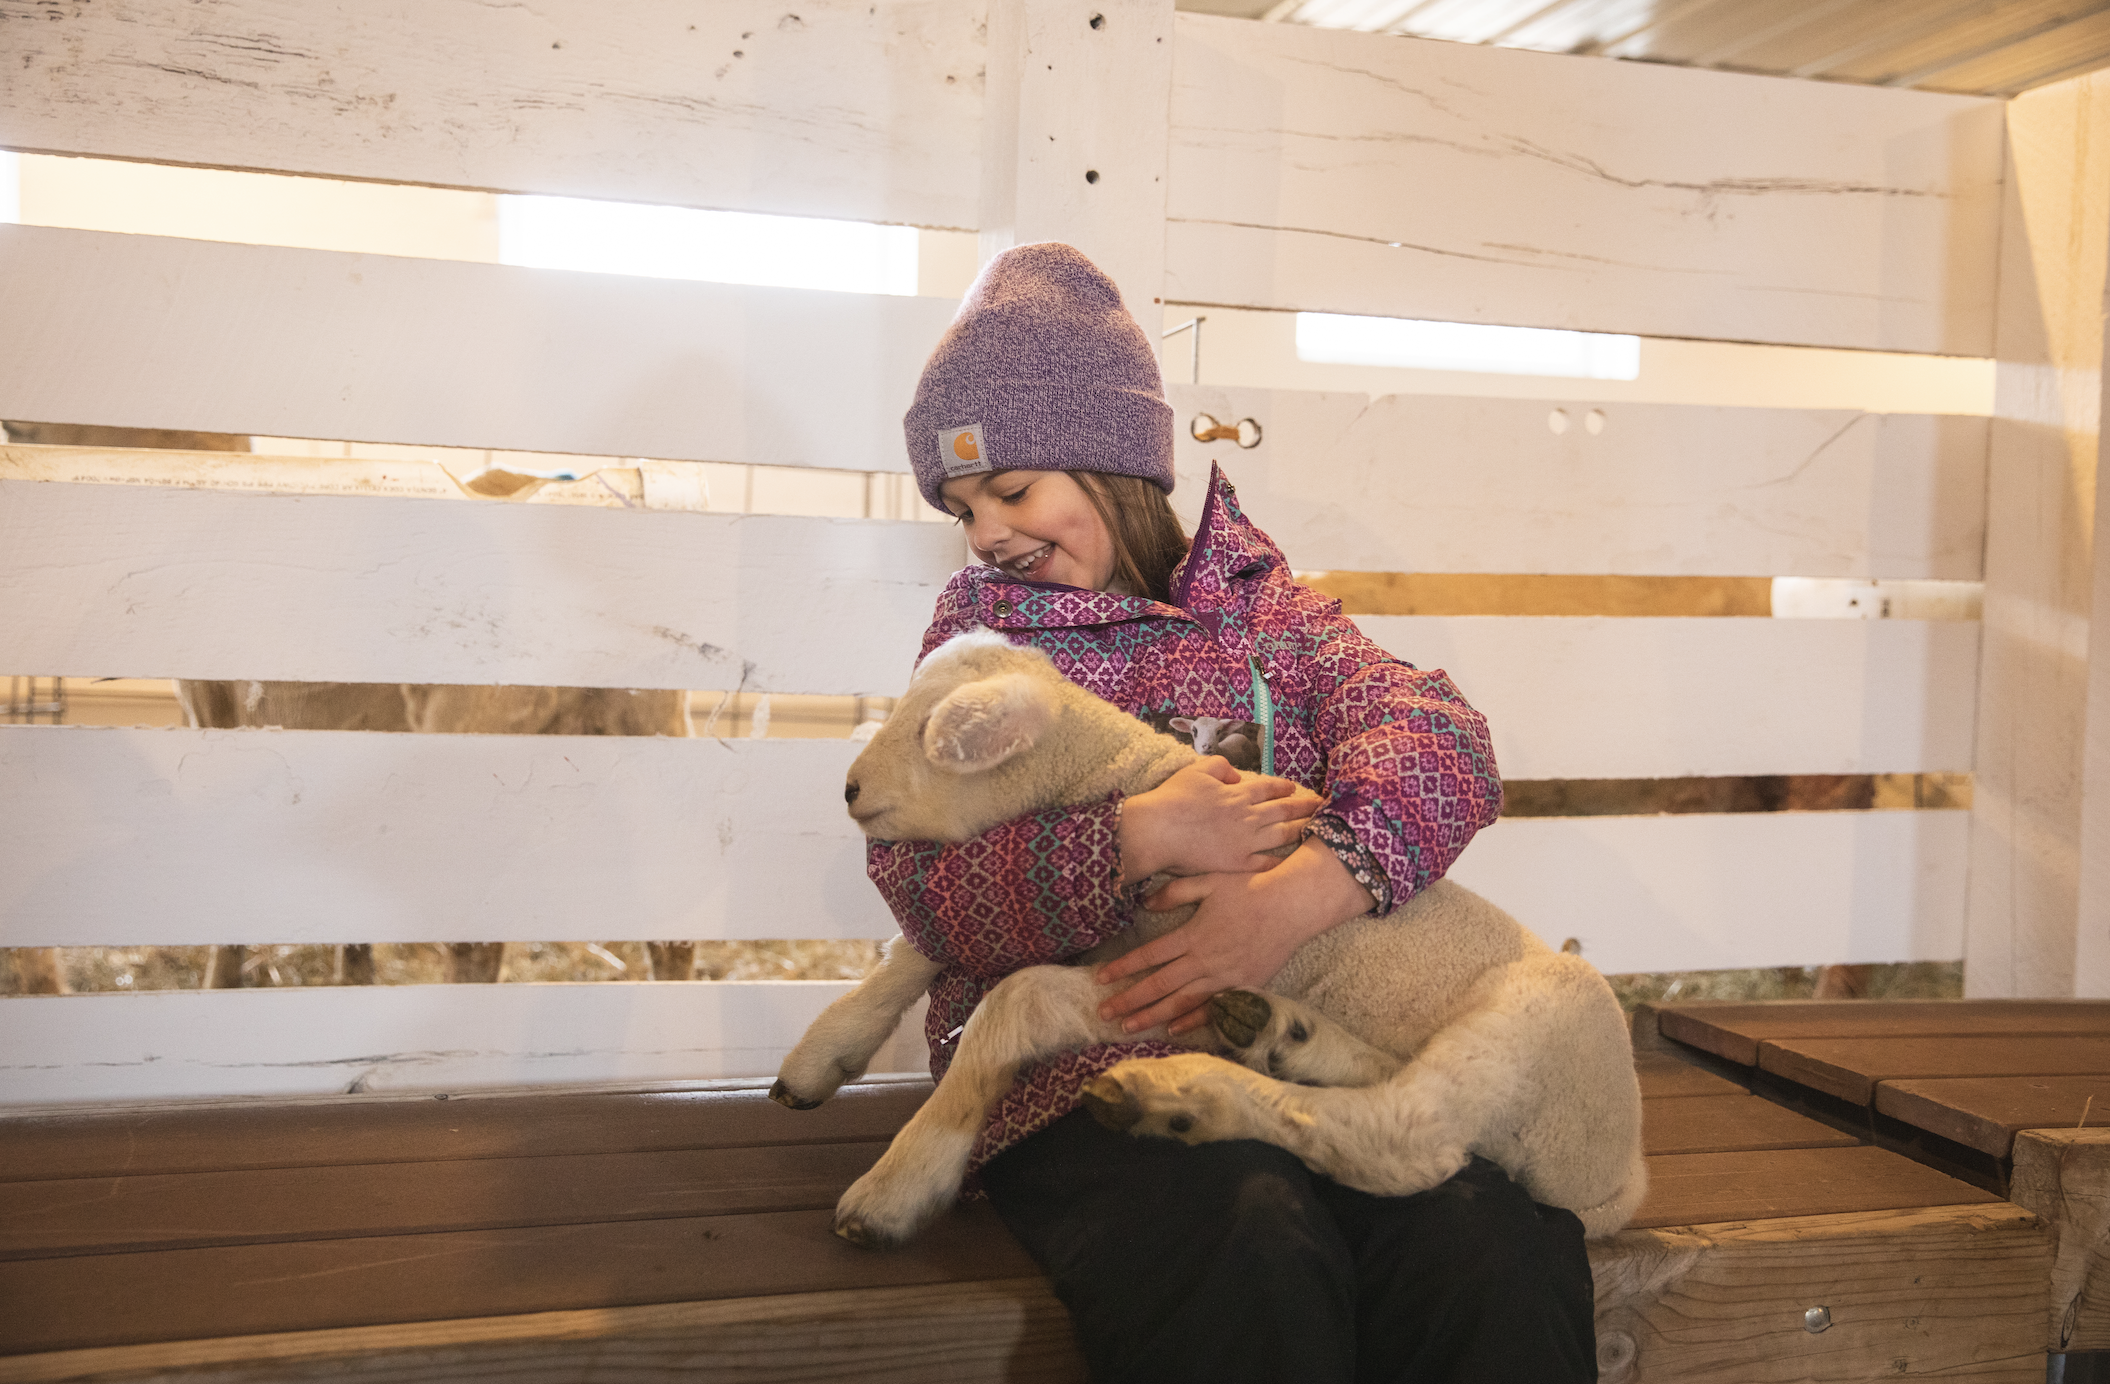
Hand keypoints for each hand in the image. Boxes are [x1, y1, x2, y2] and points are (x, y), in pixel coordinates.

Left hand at [1096, 842, 1376, 1034]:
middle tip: (1104, 1013)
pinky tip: (1173, 1029)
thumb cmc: (1251, 888)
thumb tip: (1145, 903)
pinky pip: (1213, 1008)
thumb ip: (1175, 892)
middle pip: (1160, 985)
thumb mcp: (1209, 881)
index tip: (1101, 978)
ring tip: (1128, 1026)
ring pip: (1182, 1002)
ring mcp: (1226, 977)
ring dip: (1153, 1016)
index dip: (1123, 967)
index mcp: (1194, 934)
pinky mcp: (1245, 985)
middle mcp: (1206, 960)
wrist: (1295, 905)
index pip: (1150, 955)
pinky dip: (1192, 1020)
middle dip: (1129, 1000)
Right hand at [1119, 758, 1321, 885]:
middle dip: (1305, 808)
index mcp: (1237, 793)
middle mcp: (1247, 817)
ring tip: (1316, 830)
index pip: (1268, 788)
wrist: (1156, 831)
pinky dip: (1279, 862)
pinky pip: (1264, 863)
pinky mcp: (1236, 864)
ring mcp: (1244, 842)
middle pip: (1283, 811)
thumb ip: (1221, 766)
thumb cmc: (1172, 799)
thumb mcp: (1196, 770)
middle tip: (1323, 808)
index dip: (1285, 788)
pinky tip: (1291, 862)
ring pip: (1281, 835)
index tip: (1297, 790)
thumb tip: (1236, 776)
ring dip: (1301, 830)